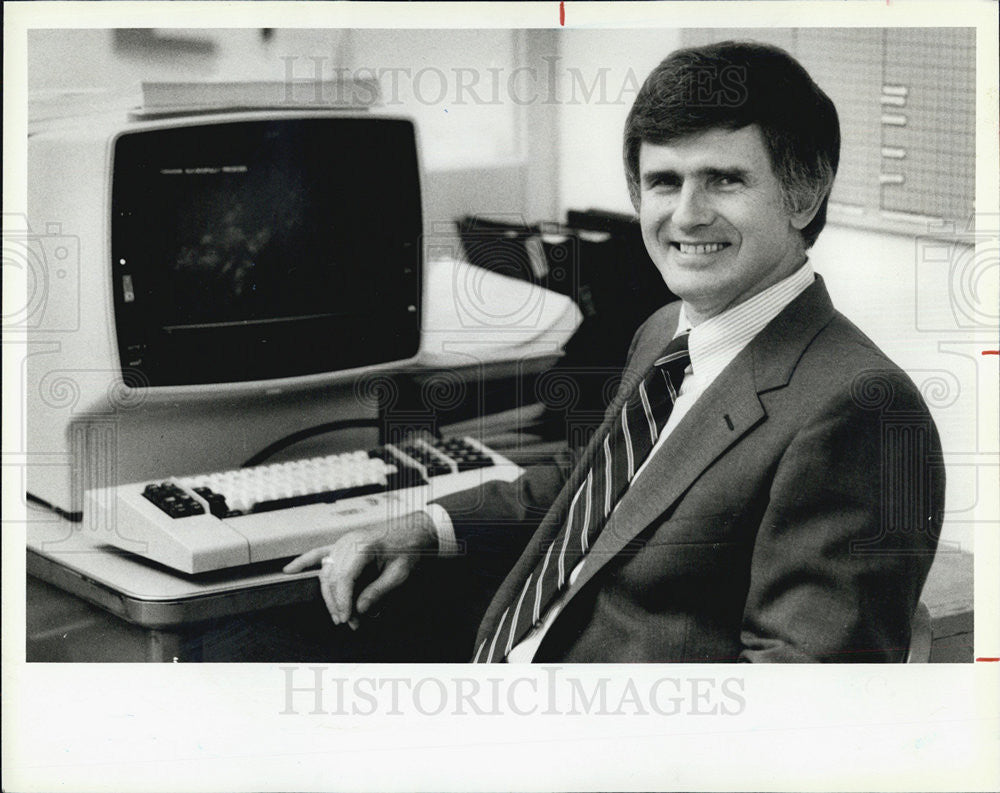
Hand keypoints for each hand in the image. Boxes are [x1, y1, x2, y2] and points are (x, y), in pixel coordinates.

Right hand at [283, 511, 436, 627]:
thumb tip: (359, 609)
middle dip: (337, 603)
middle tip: (349, 622)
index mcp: (365, 546)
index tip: (348, 618)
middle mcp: (350, 542)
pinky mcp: (343, 544)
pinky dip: (304, 561)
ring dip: (329, 595)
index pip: (345, 578)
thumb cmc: (409, 550)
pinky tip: (290, 570)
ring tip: (338, 614)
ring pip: (326, 572)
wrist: (415, 532)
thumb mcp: (400, 574)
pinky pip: (319, 553)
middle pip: (333, 577)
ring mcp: (344, 542)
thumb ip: (378, 591)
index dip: (343, 601)